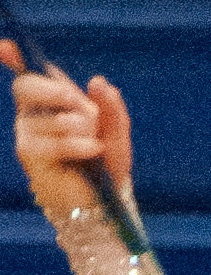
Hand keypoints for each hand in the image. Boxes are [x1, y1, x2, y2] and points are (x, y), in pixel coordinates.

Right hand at [4, 43, 132, 219]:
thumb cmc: (105, 167)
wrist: (103, 205)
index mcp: (48, 102)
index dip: (12, 57)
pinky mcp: (29, 155)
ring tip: (96, 146)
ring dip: (80, 130)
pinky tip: (93, 150)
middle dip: (55, 91)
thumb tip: (98, 81)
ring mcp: (26, 134)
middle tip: (81, 106)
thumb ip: (110, 108)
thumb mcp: (115, 134)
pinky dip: (78, 145)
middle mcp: (31, 114)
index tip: (6, 48)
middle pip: (26, 86)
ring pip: (50, 118)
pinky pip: (54, 141)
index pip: (26, 73)